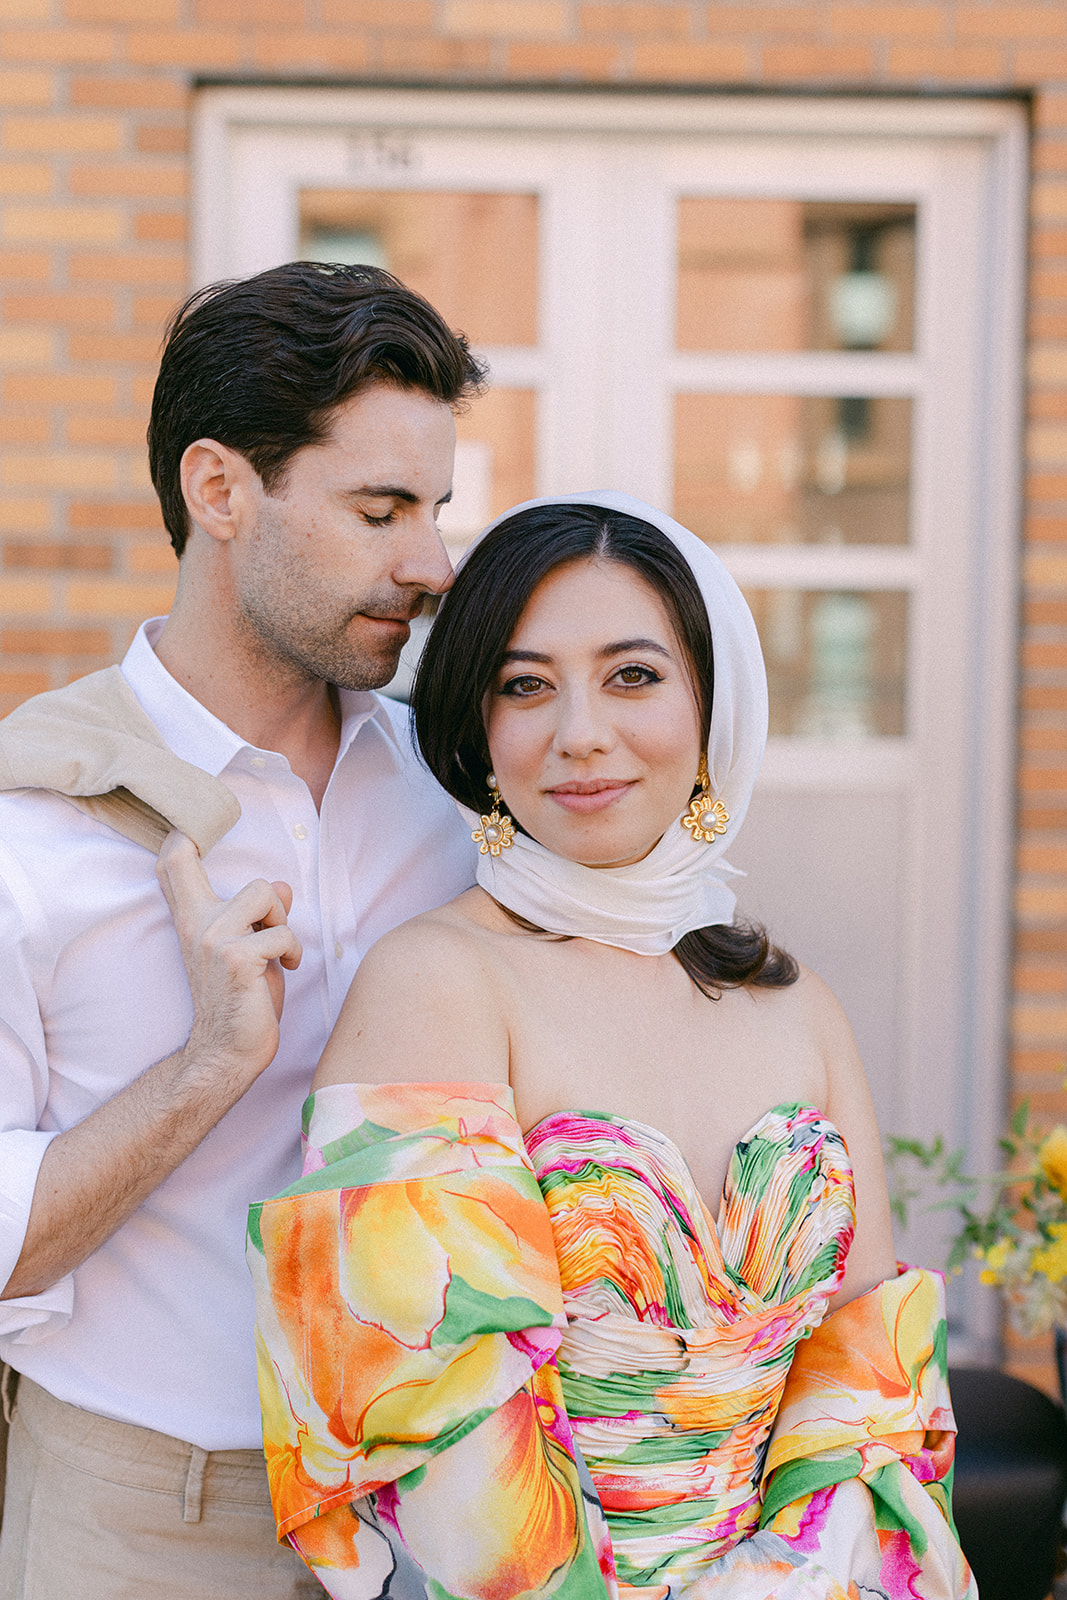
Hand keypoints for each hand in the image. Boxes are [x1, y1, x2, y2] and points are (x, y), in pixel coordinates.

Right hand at [156, 831, 302, 1090]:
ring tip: (279, 956)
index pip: (175, 863)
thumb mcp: (252, 948)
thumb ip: (261, 916)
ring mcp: (214, 938)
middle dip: (274, 903)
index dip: (182, 837)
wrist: (228, 1051)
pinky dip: (293, 953)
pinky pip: (283, 934)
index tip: (185, 829)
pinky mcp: (236, 957)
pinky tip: (285, 971)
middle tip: (270, 936)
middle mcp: (198, 922)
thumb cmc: (242, 1000)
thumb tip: (282, 884)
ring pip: (268, 893)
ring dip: (283, 925)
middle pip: (248, 876)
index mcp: (194, 918)